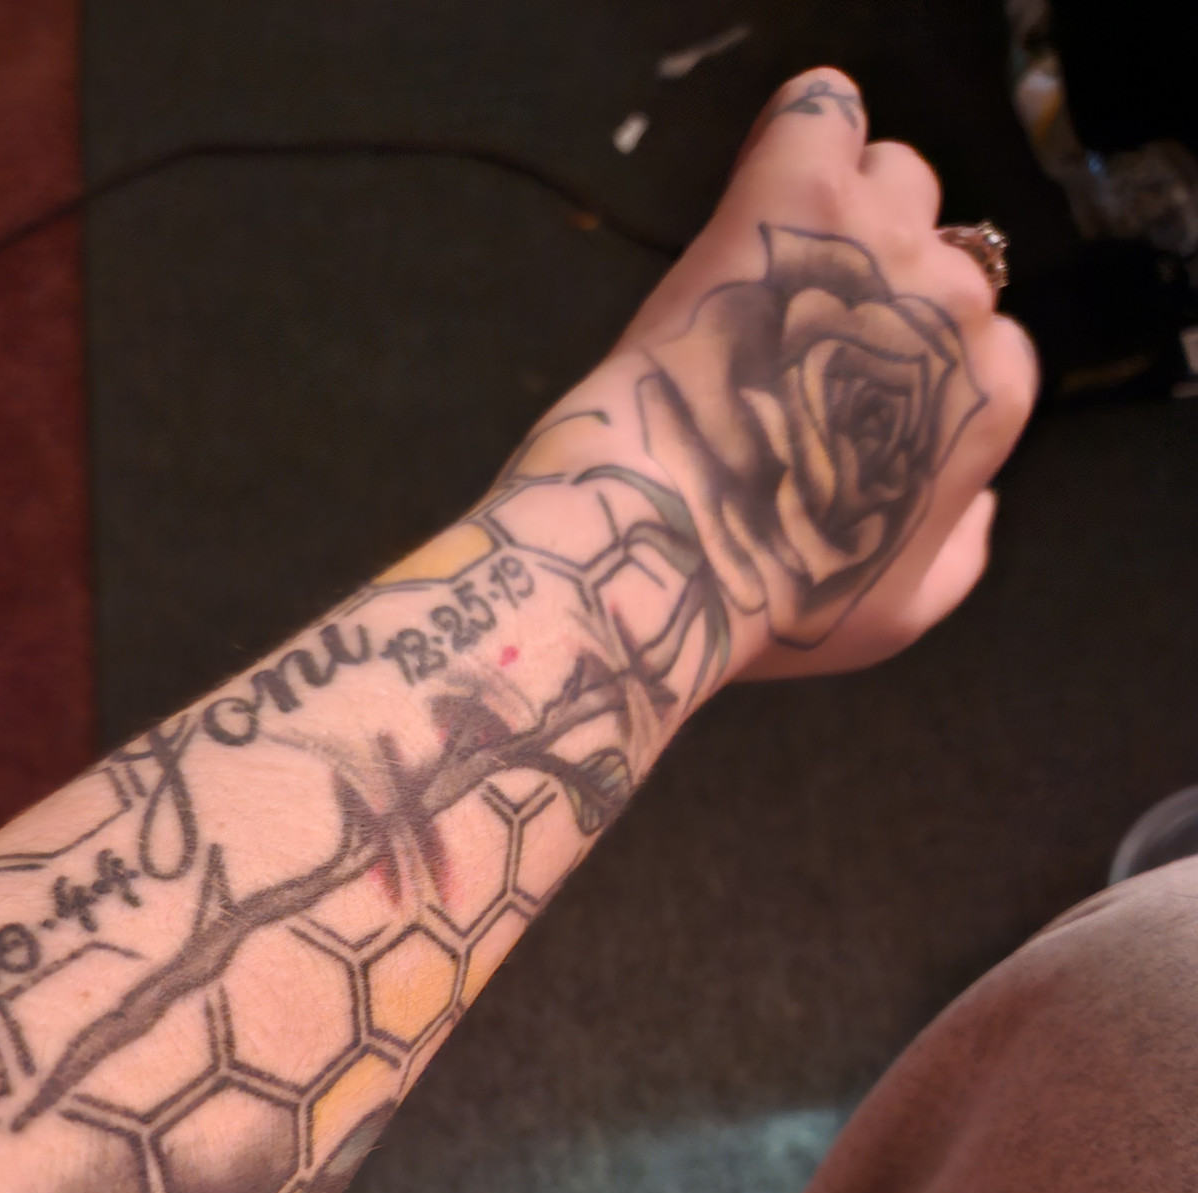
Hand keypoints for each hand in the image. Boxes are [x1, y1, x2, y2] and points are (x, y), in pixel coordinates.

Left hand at [606, 70, 1036, 679]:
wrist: (666, 552)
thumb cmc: (775, 598)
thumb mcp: (895, 618)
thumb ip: (960, 553)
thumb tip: (981, 501)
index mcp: (993, 398)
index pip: (983, 344)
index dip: (910, 370)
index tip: (841, 401)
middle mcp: (959, 306)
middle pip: (938, 255)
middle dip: (876, 291)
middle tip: (791, 349)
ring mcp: (881, 239)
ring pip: (892, 177)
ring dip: (844, 209)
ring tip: (775, 271)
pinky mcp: (794, 193)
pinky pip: (822, 108)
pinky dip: (800, 130)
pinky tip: (766, 179)